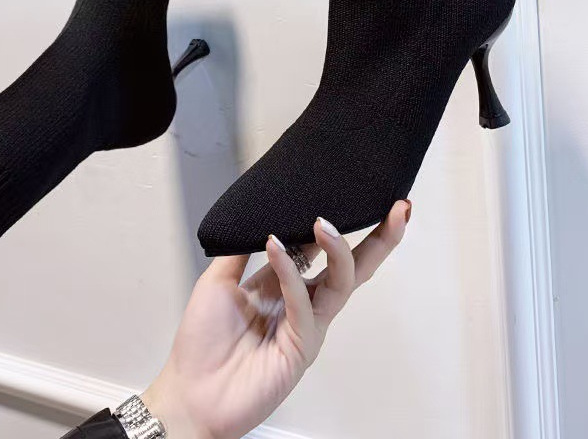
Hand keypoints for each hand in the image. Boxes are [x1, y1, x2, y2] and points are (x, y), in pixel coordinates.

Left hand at [142, 200, 410, 438]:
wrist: (190, 392)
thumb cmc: (202, 342)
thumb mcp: (218, 281)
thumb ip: (239, 249)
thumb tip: (256, 213)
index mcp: (286, 285)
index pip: (324, 249)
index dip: (341, 224)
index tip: (355, 194)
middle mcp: (303, 304)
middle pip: (353, 268)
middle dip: (380, 240)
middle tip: (397, 210)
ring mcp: (307, 326)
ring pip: (341, 283)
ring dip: (338, 250)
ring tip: (323, 223)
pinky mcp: (301, 348)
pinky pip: (304, 304)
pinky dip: (291, 273)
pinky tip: (276, 248)